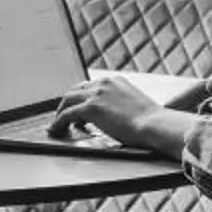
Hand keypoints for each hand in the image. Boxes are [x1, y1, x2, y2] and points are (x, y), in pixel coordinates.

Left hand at [51, 74, 167, 148]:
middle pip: (75, 91)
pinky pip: (66, 114)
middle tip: (63, 117)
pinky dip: (58, 123)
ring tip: (58, 126)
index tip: (76, 108)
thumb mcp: (134, 105)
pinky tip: (57, 130)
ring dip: (61, 113)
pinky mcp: (90, 108)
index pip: (89, 86)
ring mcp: (96, 94)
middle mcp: (103, 83)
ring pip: (68, 100)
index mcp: (114, 81)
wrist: (154, 124)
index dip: (80, 98)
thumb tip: (113, 116)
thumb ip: (120, 104)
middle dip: (67, 104)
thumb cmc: (149, 121)